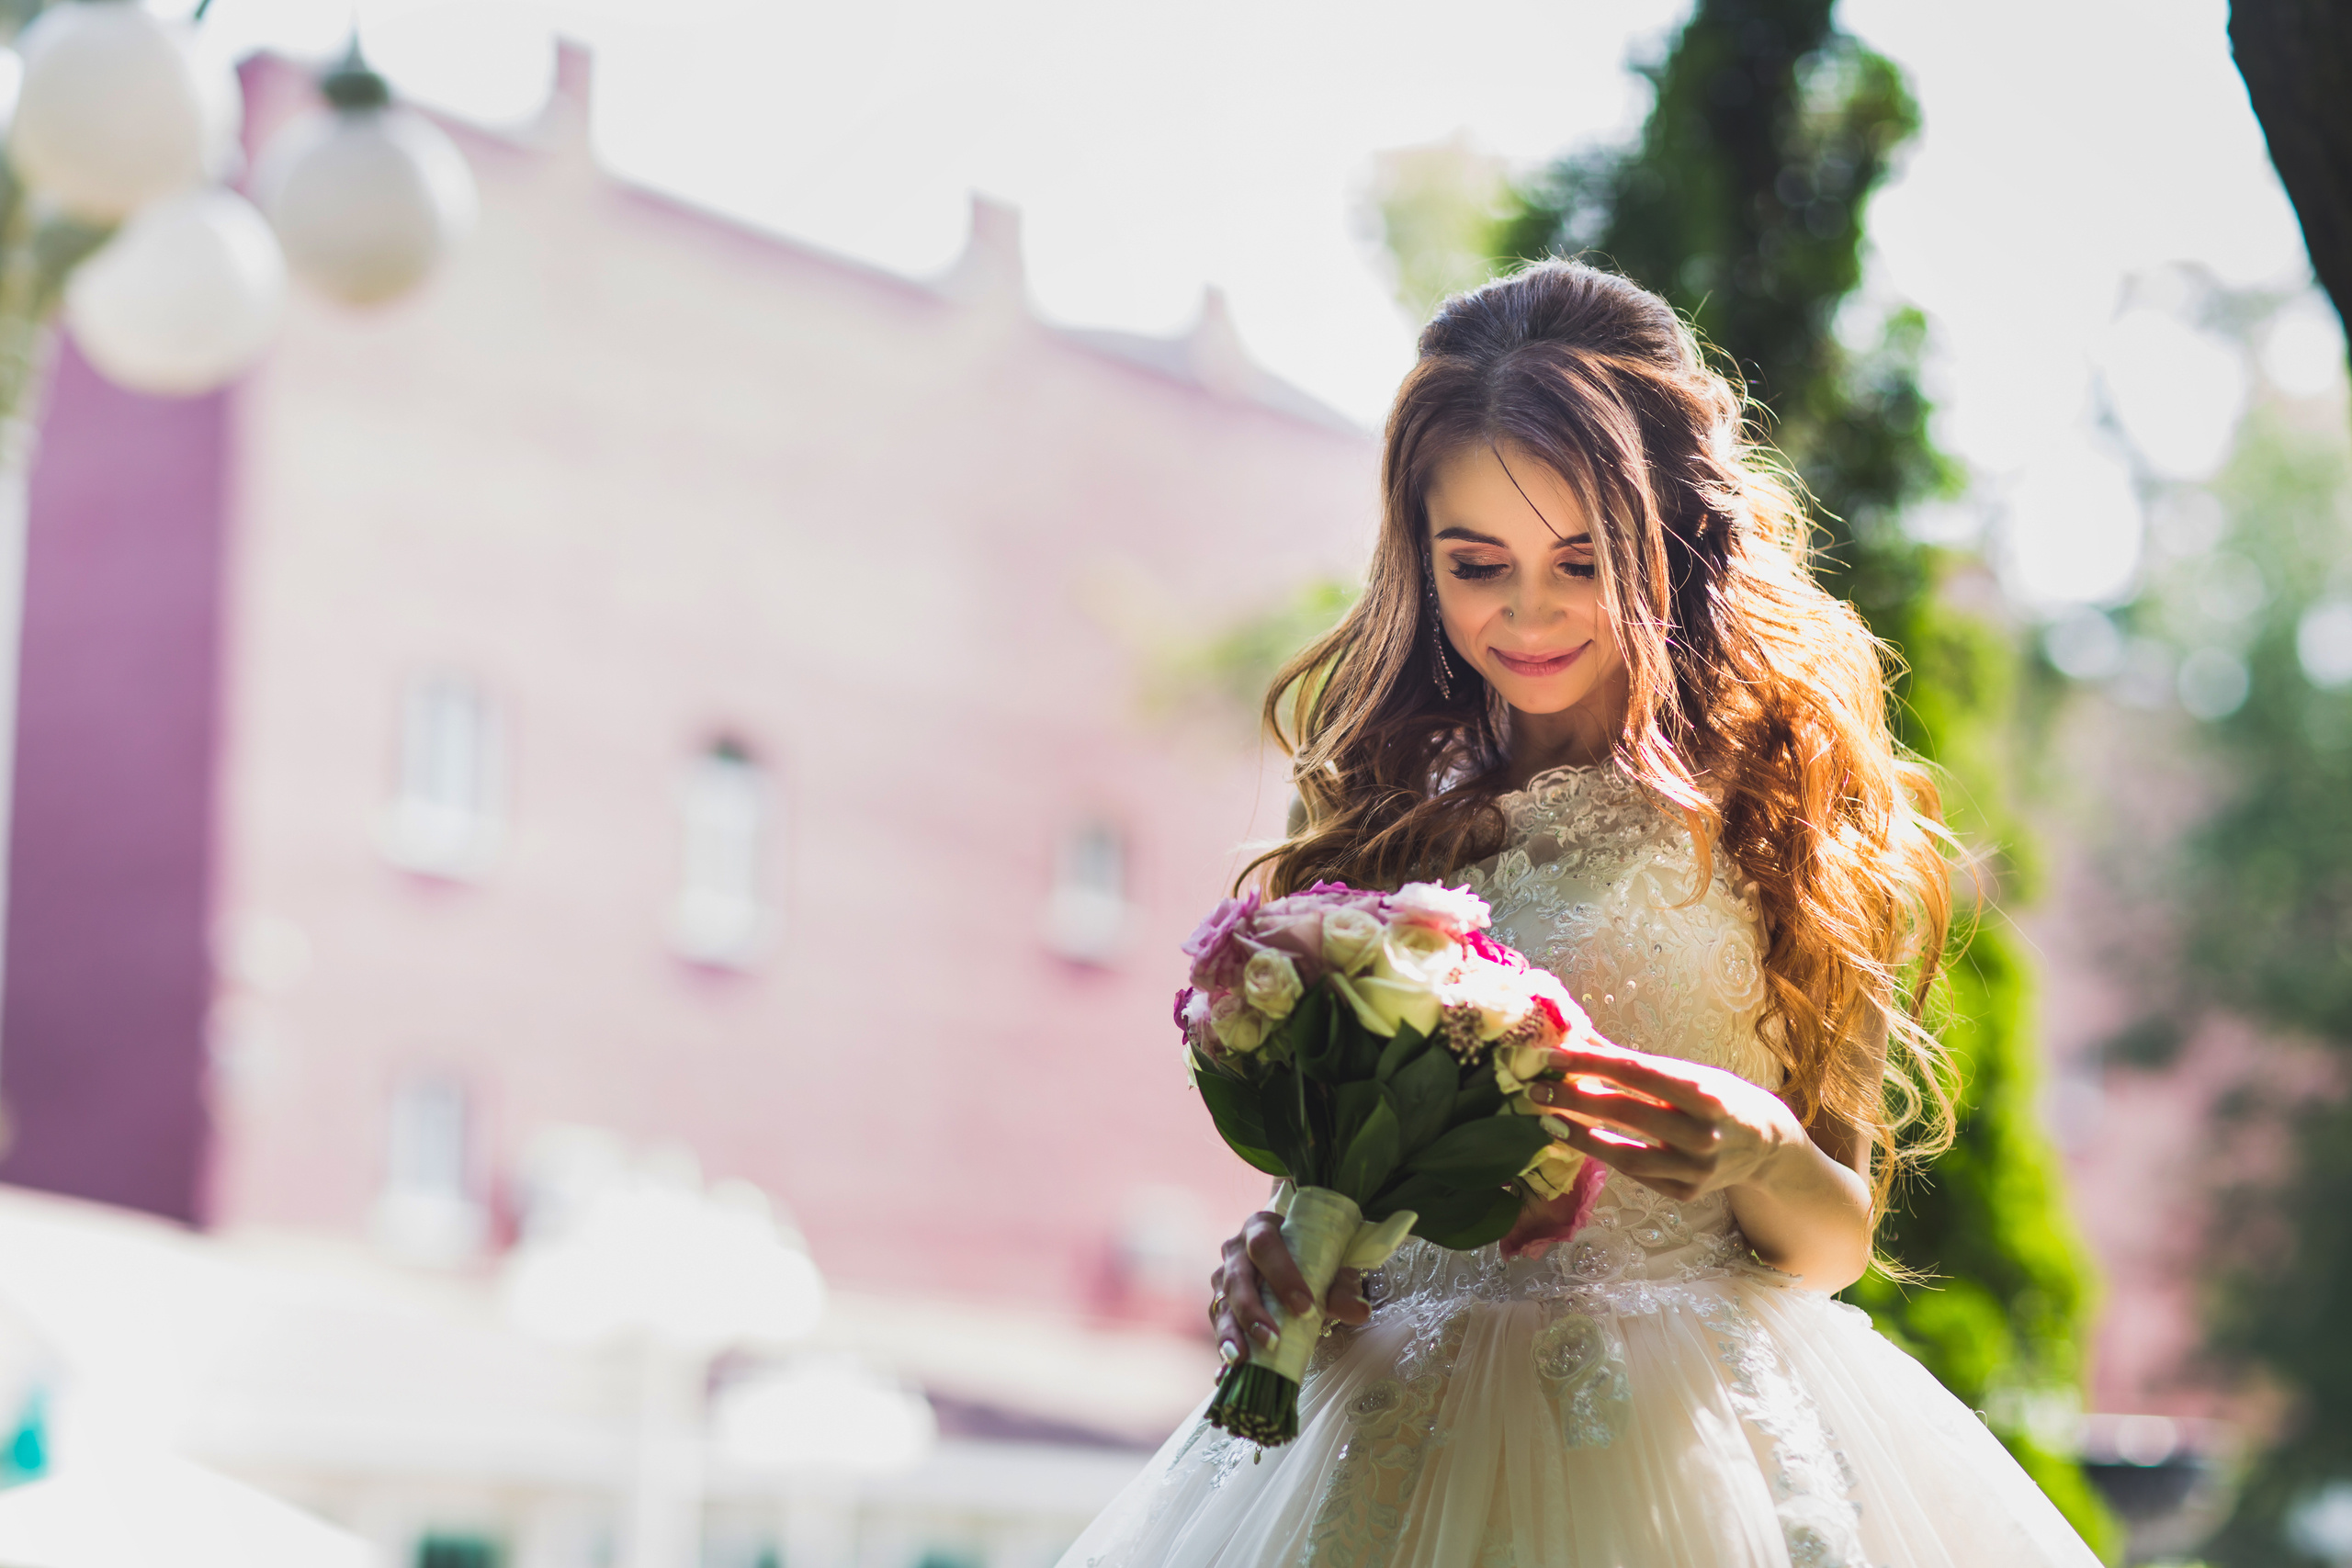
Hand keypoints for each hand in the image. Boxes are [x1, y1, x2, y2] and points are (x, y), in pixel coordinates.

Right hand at [1207, 1210, 1371, 1365]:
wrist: (1295, 1256)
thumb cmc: (1311, 1258)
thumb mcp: (1329, 1267)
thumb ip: (1342, 1288)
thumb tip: (1360, 1311)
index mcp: (1262, 1228)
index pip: (1265, 1246)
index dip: (1281, 1276)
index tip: (1305, 1308)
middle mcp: (1236, 1250)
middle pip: (1236, 1278)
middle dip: (1251, 1310)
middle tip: (1271, 1339)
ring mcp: (1223, 1278)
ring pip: (1221, 1304)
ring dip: (1230, 1333)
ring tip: (1241, 1359)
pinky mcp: (1220, 1304)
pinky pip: (1217, 1326)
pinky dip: (1223, 1348)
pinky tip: (1227, 1372)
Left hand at [1528, 1041, 1807, 1202]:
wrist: (1767, 1145)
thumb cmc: (1718, 1097)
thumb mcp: (1686, 1072)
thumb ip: (1633, 1062)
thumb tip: (1578, 1037)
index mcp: (1705, 1091)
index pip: (1636, 1072)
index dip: (1591, 1062)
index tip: (1551, 1056)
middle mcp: (1703, 1132)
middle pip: (1627, 1113)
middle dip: (1575, 1099)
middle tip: (1536, 1089)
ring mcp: (1696, 1168)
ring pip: (1626, 1155)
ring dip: (1581, 1137)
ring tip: (1547, 1122)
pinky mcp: (1687, 1193)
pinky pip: (1637, 1175)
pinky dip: (1605, 1157)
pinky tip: (1579, 1141)